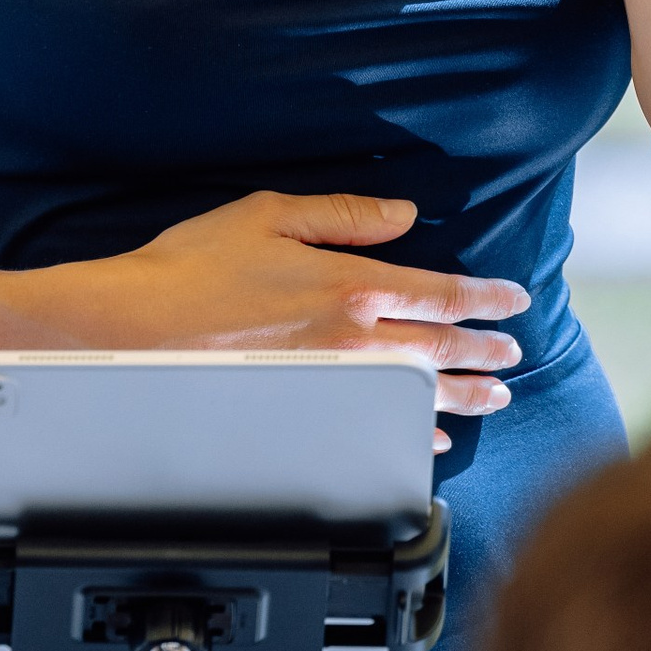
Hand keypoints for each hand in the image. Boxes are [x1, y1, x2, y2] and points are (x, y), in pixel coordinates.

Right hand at [95, 188, 521, 450]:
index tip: (515, 300)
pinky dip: (414, 433)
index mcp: (351, 283)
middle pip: (440, 348)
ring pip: (419, 392)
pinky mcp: (307, 410)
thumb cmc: (193, 265)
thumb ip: (346, 215)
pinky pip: (376, 428)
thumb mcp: (271, 214)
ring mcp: (333, 382)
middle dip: (486, 350)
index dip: (485, 297)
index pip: (440, 292)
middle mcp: (352, 338)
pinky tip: (432, 437)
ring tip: (496, 397)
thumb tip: (404, 214)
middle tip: (515, 356)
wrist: (135, 328)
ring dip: (465, 395)